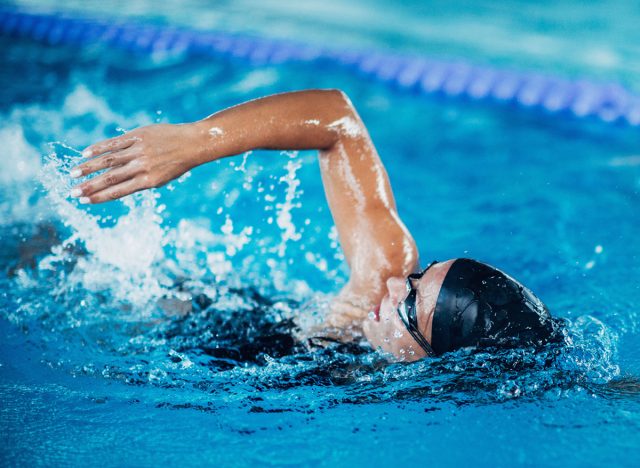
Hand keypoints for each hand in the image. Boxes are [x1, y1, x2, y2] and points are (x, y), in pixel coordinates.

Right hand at [70, 123, 205, 203]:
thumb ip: (141, 181)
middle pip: (110, 178)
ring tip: (74, 173)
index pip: (119, 191)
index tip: (85, 200)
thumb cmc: (177, 163)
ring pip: (109, 160)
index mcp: (149, 181)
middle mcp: (142, 166)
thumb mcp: (162, 178)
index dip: (100, 196)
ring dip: (89, 167)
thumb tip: (117, 184)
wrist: (193, 143)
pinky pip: (115, 143)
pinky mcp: (138, 136)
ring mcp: (139, 150)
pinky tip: (86, 153)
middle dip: (90, 186)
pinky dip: (99, 148)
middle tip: (72, 192)